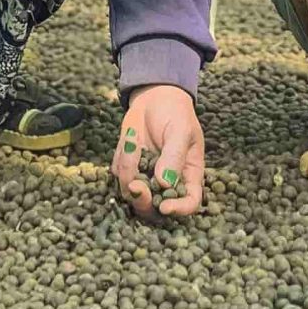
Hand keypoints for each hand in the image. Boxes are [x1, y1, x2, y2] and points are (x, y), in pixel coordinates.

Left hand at [113, 86, 204, 220]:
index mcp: (189, 176)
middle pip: (155, 209)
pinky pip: (118, 175)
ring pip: (132, 193)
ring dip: (129, 170)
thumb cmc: (175, 113)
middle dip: (144, 202)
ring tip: (133, 140)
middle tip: (136, 186)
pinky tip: (130, 139)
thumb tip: (164, 183)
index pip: (189, 203)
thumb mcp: (180, 131)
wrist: (154, 98)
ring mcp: (146, 178)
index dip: (179, 210)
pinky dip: (122, 159)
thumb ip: (173, 157)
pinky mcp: (128, 169)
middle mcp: (167, 183)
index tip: (165, 207)